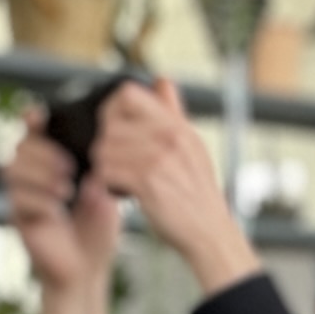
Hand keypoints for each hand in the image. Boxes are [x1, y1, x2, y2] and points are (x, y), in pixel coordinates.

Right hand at [8, 122, 126, 313]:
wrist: (87, 271)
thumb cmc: (97, 230)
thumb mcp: (106, 196)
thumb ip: (101, 174)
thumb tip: (99, 155)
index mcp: (52, 162)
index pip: (36, 133)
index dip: (33, 120)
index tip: (39, 115)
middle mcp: (32, 176)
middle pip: (21, 147)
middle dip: (42, 152)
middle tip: (68, 166)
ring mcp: (22, 196)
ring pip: (12, 169)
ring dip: (39, 173)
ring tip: (65, 188)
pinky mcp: (19, 218)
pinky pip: (17, 199)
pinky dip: (38, 199)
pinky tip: (56, 207)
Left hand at [89, 82, 257, 293]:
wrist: (210, 233)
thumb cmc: (197, 194)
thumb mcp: (192, 146)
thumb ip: (173, 112)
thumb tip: (163, 81)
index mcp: (176, 126)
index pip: (128, 94)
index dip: (111, 109)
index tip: (113, 129)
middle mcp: (168, 137)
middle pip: (110, 124)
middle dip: (105, 145)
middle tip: (116, 162)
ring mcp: (158, 158)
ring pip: (104, 148)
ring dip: (104, 166)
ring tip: (119, 179)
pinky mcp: (147, 182)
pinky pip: (107, 172)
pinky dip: (107, 184)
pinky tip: (120, 192)